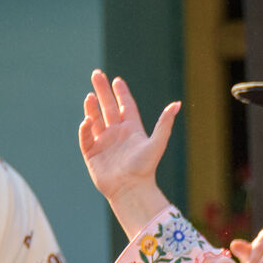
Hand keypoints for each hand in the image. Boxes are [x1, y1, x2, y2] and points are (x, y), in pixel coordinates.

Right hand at [79, 69, 180, 236]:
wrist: (131, 189)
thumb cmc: (145, 168)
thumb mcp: (157, 143)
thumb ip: (165, 123)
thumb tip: (177, 104)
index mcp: (132, 130)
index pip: (126, 106)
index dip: (121, 93)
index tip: (116, 80)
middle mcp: (117, 134)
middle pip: (108, 107)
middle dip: (102, 91)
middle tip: (97, 73)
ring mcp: (103, 142)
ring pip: (95, 119)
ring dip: (92, 107)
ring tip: (90, 95)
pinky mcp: (92, 153)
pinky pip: (86, 137)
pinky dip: (85, 128)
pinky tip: (87, 120)